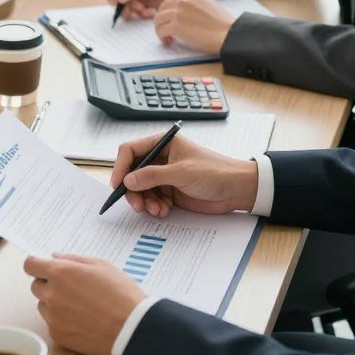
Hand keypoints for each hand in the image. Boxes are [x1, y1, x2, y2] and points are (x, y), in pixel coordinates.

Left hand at [24, 253, 143, 354]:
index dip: (36, 264)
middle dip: (48, 283)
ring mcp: (53, 317)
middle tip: (70, 286)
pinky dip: (61, 320)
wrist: (130, 328)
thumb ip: (73, 259)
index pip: (30, 265)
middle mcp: (52, 295)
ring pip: (43, 305)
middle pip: (35, 285)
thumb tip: (55, 257)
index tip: (43, 267)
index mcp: (60, 273)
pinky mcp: (57, 335)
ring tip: (78, 304)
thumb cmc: (119, 292)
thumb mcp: (100, 265)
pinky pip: (52, 323)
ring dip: (53, 302)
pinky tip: (81, 319)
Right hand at [111, 132, 258, 218]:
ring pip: (141, 189)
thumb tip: (128, 180)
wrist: (237, 189)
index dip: (120, 167)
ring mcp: (164, 175)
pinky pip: (152, 200)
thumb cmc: (215, 171)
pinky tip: (165, 210)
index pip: (131, 150)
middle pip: (133, 173)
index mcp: (162, 143)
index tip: (118, 185)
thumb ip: (153, 176)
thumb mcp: (182, 172)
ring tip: (157, 209)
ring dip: (145, 202)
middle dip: (133, 190)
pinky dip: (154, 207)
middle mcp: (160, 158)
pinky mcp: (169, 191)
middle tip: (137, 205)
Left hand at [152, 0, 237, 53]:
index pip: (170, 0)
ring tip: (169, 38)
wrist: (229, 34)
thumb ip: (191, 5)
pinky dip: (162, 37)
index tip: (172, 22)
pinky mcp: (176, 25)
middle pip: (161, 9)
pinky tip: (169, 42)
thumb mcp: (206, 4)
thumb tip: (177, 14)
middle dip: (162, 21)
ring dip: (161, 30)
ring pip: (158, 20)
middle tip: (167, 31)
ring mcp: (178, 11)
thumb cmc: (221, 25)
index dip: (169, 13)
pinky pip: (161, 31)